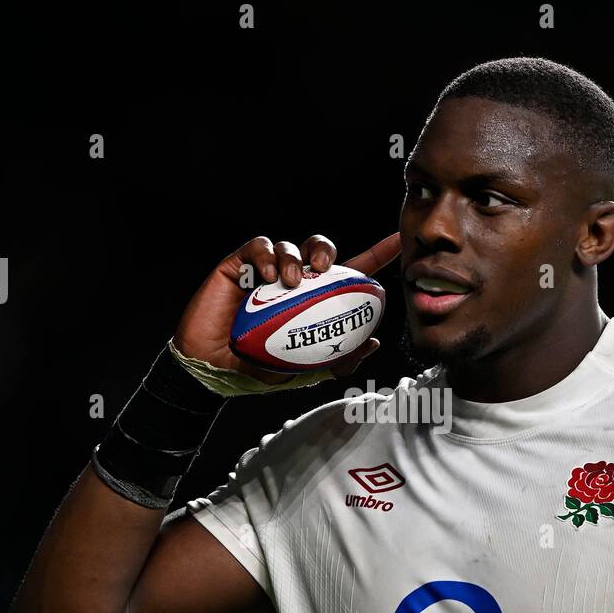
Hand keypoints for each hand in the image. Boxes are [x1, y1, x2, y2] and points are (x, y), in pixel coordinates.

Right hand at [173, 232, 399, 383]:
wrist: (215, 368)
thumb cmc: (258, 368)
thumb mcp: (306, 370)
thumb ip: (340, 359)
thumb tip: (374, 343)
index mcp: (313, 300)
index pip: (349, 272)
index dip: (376, 254)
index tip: (398, 242)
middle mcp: (292, 281)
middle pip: (317, 250)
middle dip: (325, 249)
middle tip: (325, 266)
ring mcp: (265, 271)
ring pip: (288, 245)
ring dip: (295, 256)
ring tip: (292, 280)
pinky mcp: (238, 265)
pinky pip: (258, 246)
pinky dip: (267, 255)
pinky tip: (269, 274)